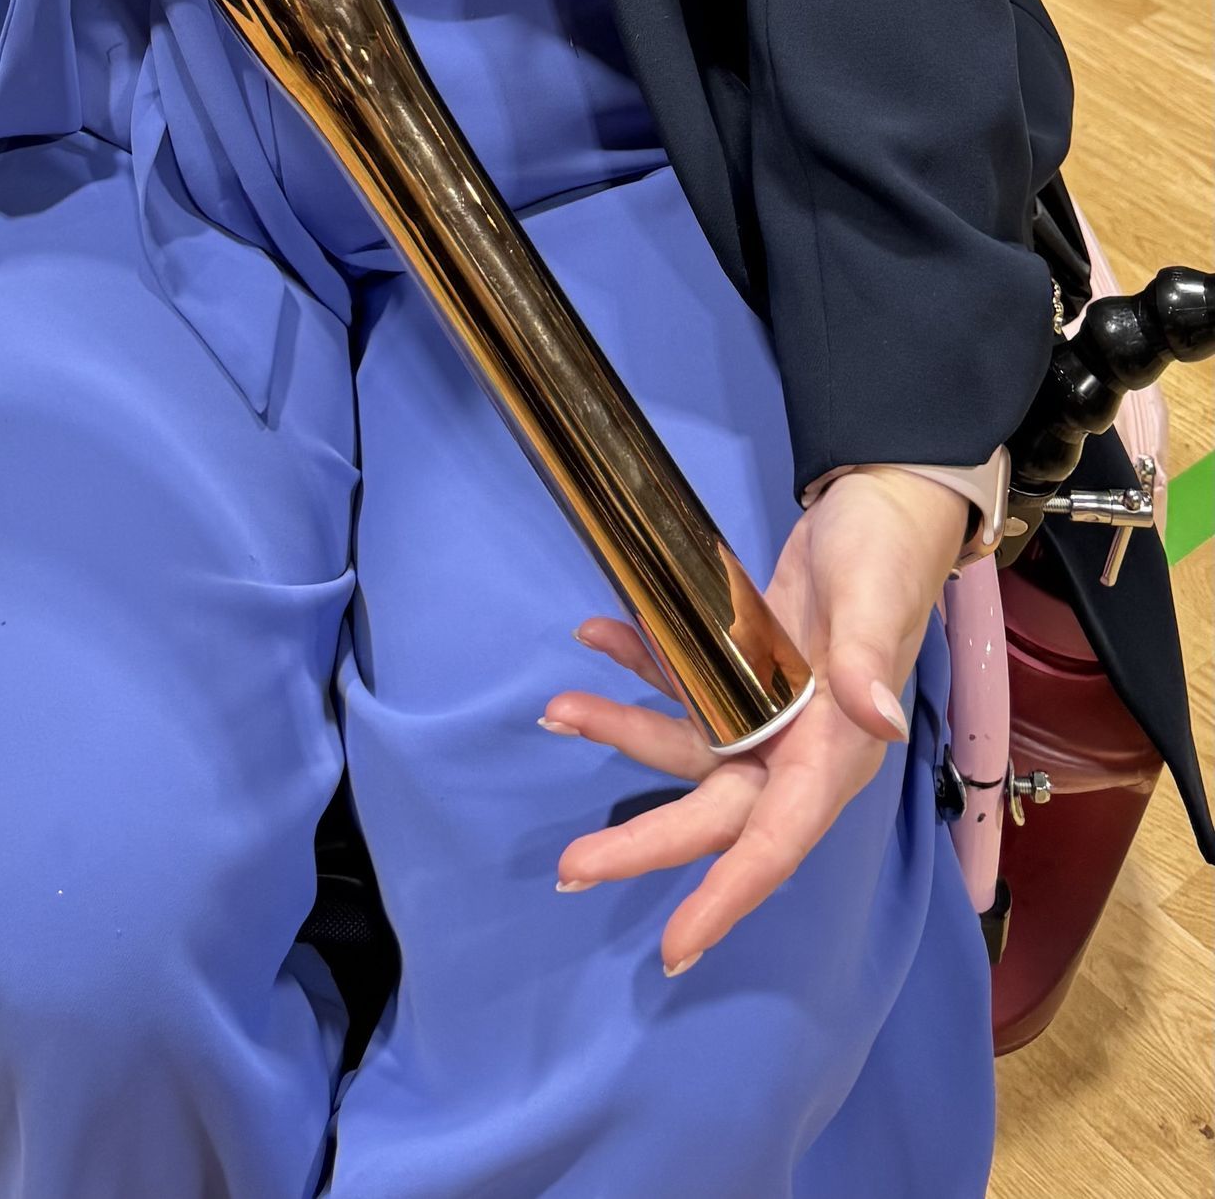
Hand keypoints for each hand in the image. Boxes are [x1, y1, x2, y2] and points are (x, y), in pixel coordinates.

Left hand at [541, 467, 967, 975]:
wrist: (884, 503)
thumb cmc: (888, 554)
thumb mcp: (875, 599)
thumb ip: (867, 660)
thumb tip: (877, 718)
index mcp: (838, 751)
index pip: (778, 840)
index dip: (728, 894)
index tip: (677, 943)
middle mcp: (800, 748)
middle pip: (715, 813)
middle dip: (644, 840)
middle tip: (571, 868)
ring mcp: (772, 713)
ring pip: (687, 747)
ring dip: (621, 728)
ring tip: (558, 710)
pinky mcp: (749, 671)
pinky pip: (687, 684)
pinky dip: (641, 665)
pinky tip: (599, 637)